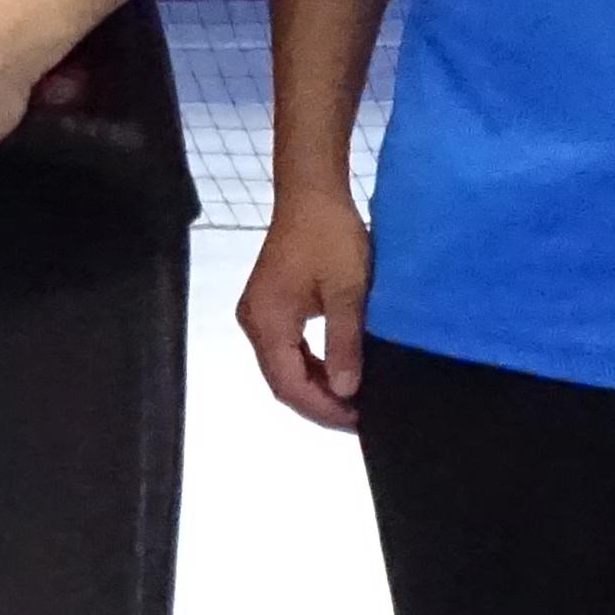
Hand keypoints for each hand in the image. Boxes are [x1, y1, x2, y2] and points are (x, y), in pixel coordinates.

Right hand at [239, 193, 372, 430]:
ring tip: (352, 401)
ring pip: (283, 368)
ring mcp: (258, 315)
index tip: (357, 421)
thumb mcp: (347, 291)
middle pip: (282, 381)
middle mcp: (254, 323)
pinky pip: (286, 350)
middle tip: (359, 418)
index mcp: (267, 322)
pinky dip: (310, 366)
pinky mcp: (269, 307)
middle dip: (319, 403)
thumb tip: (346, 392)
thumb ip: (344, 342)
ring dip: (316, 387)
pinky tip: (338, 373)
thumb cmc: (331, 236)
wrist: (312, 193)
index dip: (321, 409)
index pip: (288, 384)